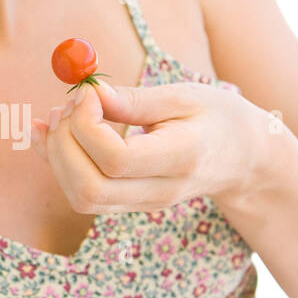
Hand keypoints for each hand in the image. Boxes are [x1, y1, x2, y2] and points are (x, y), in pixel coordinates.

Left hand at [31, 79, 263, 211]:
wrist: (244, 159)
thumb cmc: (217, 118)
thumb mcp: (185, 96)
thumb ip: (134, 100)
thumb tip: (89, 94)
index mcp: (181, 158)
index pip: (116, 159)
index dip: (87, 125)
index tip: (88, 92)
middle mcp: (161, 191)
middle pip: (90, 188)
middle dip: (64, 144)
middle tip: (68, 104)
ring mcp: (145, 204)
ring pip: (82, 198)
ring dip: (57, 155)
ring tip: (61, 115)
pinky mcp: (130, 204)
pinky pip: (84, 195)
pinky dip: (60, 164)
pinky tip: (53, 132)